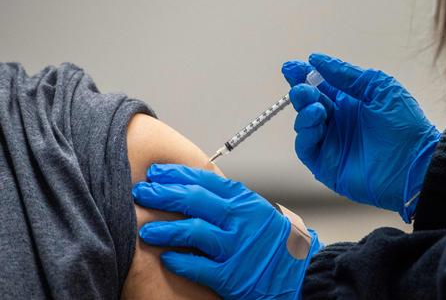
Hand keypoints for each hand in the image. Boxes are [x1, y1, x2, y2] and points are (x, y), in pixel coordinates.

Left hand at [131, 164, 321, 299]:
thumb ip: (228, 201)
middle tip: (141, 192)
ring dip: (166, 229)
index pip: (205, 180)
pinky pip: (200, 267)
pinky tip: (167, 259)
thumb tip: (191, 186)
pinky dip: (181, 262)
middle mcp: (240, 220)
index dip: (177, 174)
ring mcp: (237, 248)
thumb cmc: (273, 241)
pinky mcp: (233, 276)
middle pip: (195, 200)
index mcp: (244, 201)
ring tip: (145, 230)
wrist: (300, 271)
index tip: (156, 173)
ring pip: (194, 232)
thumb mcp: (255, 211)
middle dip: (163, 194)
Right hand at [282, 54, 440, 221]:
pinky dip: (305, 132)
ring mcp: (332, 144)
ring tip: (316, 105)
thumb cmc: (406, 125)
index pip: (320, 86)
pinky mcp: (327, 165)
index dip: (304, 75)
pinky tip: (316, 119)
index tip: (291, 67)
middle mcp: (339, 122)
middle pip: (308, 103)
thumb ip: (346, 74)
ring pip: (304, 124)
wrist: (416, 163)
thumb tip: (317, 60)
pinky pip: (306, 147)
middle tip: (301, 86)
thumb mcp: (378, 87)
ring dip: (304, 110)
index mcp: (351, 102)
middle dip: (300, 91)